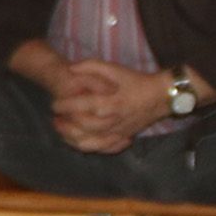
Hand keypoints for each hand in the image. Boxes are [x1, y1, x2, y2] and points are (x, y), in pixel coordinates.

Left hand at [51, 59, 172, 153]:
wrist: (161, 96)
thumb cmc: (137, 81)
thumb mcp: (115, 68)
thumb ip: (91, 66)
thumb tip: (70, 68)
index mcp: (107, 103)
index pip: (77, 107)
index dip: (62, 106)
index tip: (54, 104)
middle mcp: (110, 121)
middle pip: (78, 127)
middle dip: (63, 123)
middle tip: (55, 117)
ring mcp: (116, 132)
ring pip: (86, 143)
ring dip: (69, 138)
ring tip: (61, 130)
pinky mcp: (121, 138)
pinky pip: (99, 149)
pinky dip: (85, 146)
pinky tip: (76, 140)